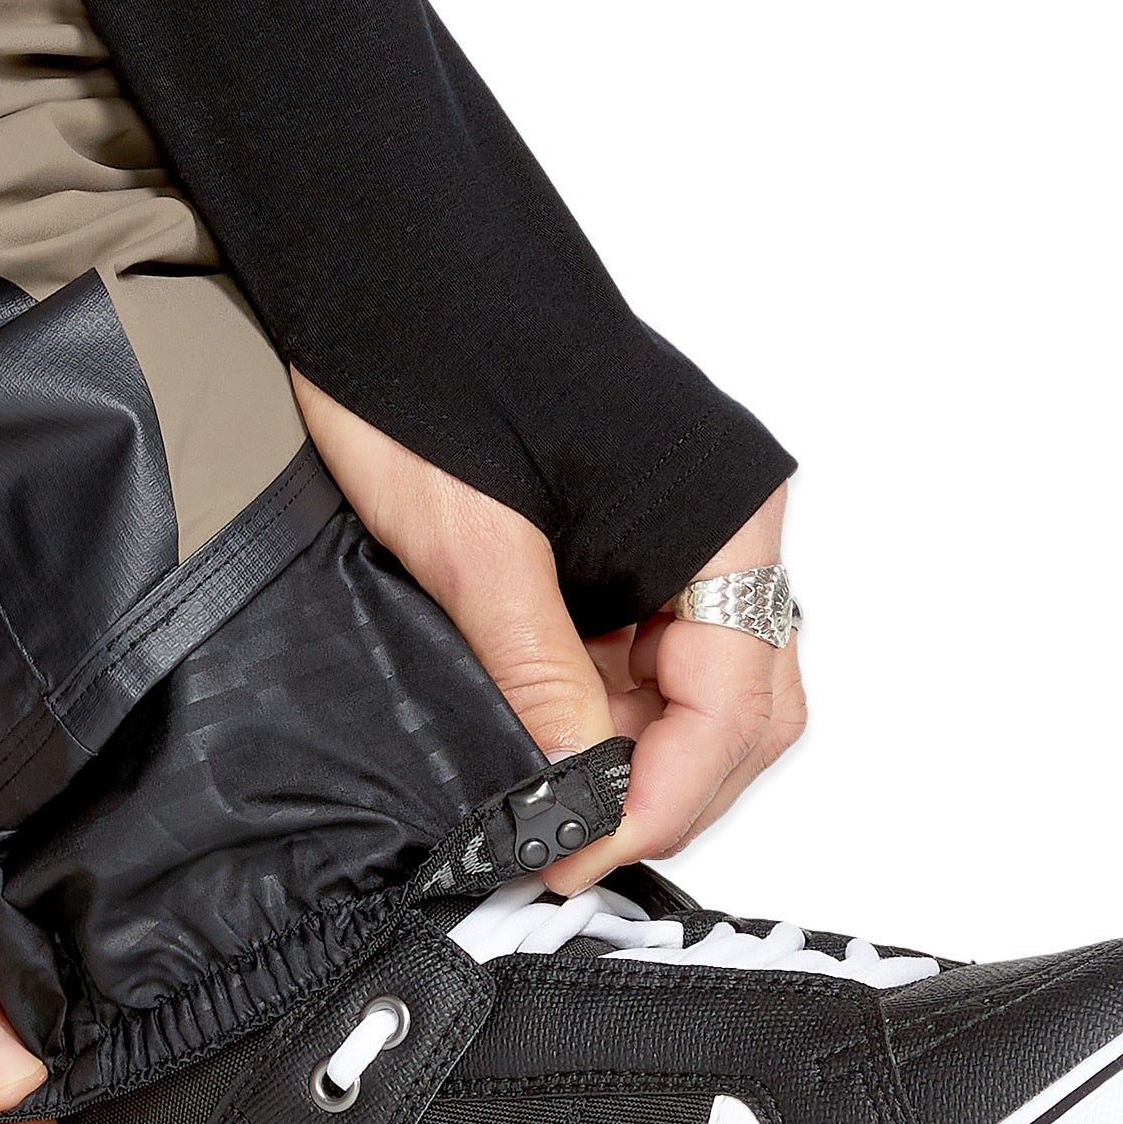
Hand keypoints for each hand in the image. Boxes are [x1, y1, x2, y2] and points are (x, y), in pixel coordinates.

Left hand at [292, 375, 804, 892]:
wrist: (383, 266)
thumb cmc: (432, 368)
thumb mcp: (475, 552)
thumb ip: (537, 680)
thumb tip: (569, 794)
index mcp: (728, 525)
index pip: (736, 710)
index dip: (662, 802)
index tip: (581, 857)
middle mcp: (728, 533)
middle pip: (739, 711)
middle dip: (661, 789)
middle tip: (566, 846)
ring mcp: (684, 537)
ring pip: (694, 691)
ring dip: (629, 756)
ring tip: (544, 804)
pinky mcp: (630, 539)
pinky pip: (642, 652)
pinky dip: (599, 710)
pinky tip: (538, 741)